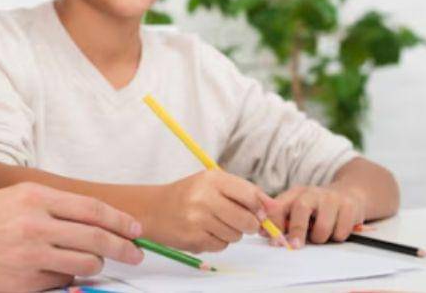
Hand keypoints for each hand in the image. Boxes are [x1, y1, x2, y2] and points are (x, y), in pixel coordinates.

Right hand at [0, 182, 144, 291]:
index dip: (121, 221)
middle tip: (136, 253)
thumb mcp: (14, 199)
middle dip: (124, 248)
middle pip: (97, 237)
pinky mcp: (24, 283)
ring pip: (85, 263)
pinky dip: (63, 277)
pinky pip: (61, 282)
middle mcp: (34, 224)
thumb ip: (52, 207)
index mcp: (34, 197)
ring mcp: (29, 256)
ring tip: (87, 260)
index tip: (136, 230)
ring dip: (93, 264)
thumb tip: (95, 221)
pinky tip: (50, 270)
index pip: (92, 208)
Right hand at [144, 169, 273, 252]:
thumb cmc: (188, 195)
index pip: (250, 195)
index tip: (261, 213)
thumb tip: (273, 207)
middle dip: (249, 225)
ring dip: (231, 233)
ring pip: (236, 235)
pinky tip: (204, 232)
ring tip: (215, 223)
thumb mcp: (211, 183)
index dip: (261, 207)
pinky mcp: (193, 238)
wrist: (153, 209)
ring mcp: (198, 219)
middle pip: (247, 220)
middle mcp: (204, 197)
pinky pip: (221, 246)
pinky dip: (218, 242)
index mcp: (211, 179)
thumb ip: (243, 191)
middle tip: (240, 221)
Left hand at [265, 185, 364, 247]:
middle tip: (294, 246)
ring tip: (321, 234)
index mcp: (295, 193)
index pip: (278, 205)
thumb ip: (281, 219)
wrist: (350, 193)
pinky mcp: (349, 207)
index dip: (273, 224)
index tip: (274, 241)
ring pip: (322, 227)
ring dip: (320, 238)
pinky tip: (337, 229)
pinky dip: (337, 237)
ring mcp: (331, 198)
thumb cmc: (318, 207)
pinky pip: (340, 232)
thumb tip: (264, 233)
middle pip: (300, 209)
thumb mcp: (298, 207)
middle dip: (296, 231)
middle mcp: (312, 192)